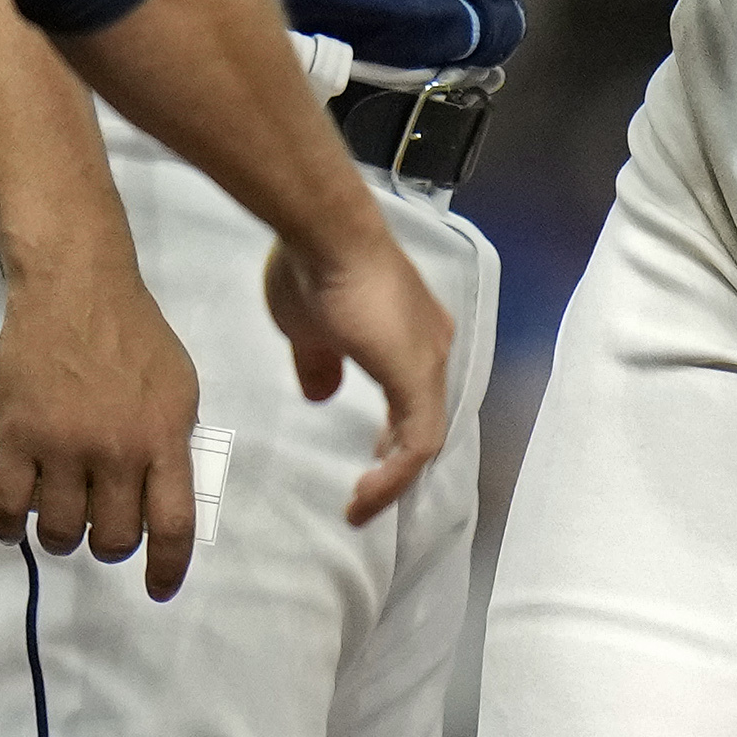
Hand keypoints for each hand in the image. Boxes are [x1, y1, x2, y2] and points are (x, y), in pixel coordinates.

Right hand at [0, 250, 204, 598]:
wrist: (74, 287)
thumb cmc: (134, 334)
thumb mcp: (180, 386)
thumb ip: (175, 444)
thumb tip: (163, 498)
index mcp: (164, 438)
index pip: (173, 527)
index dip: (167, 570)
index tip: (157, 590)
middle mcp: (116, 451)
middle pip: (111, 540)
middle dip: (107, 542)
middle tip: (100, 518)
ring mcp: (63, 446)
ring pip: (59, 533)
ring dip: (61, 533)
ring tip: (61, 508)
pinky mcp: (16, 437)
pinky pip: (6, 509)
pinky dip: (9, 526)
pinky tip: (17, 517)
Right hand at [260, 227, 454, 524]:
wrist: (326, 234)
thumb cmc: (313, 271)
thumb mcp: (307, 328)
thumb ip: (319, 362)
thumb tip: (321, 392)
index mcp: (407, 331)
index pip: (412, 392)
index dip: (395, 429)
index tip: (372, 455)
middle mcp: (430, 344)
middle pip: (423, 415)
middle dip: (397, 457)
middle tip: (371, 487)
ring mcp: (428, 361)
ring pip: (424, 435)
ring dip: (395, 476)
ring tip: (363, 502)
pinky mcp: (418, 379)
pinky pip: (417, 443)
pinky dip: (395, 476)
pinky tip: (365, 495)